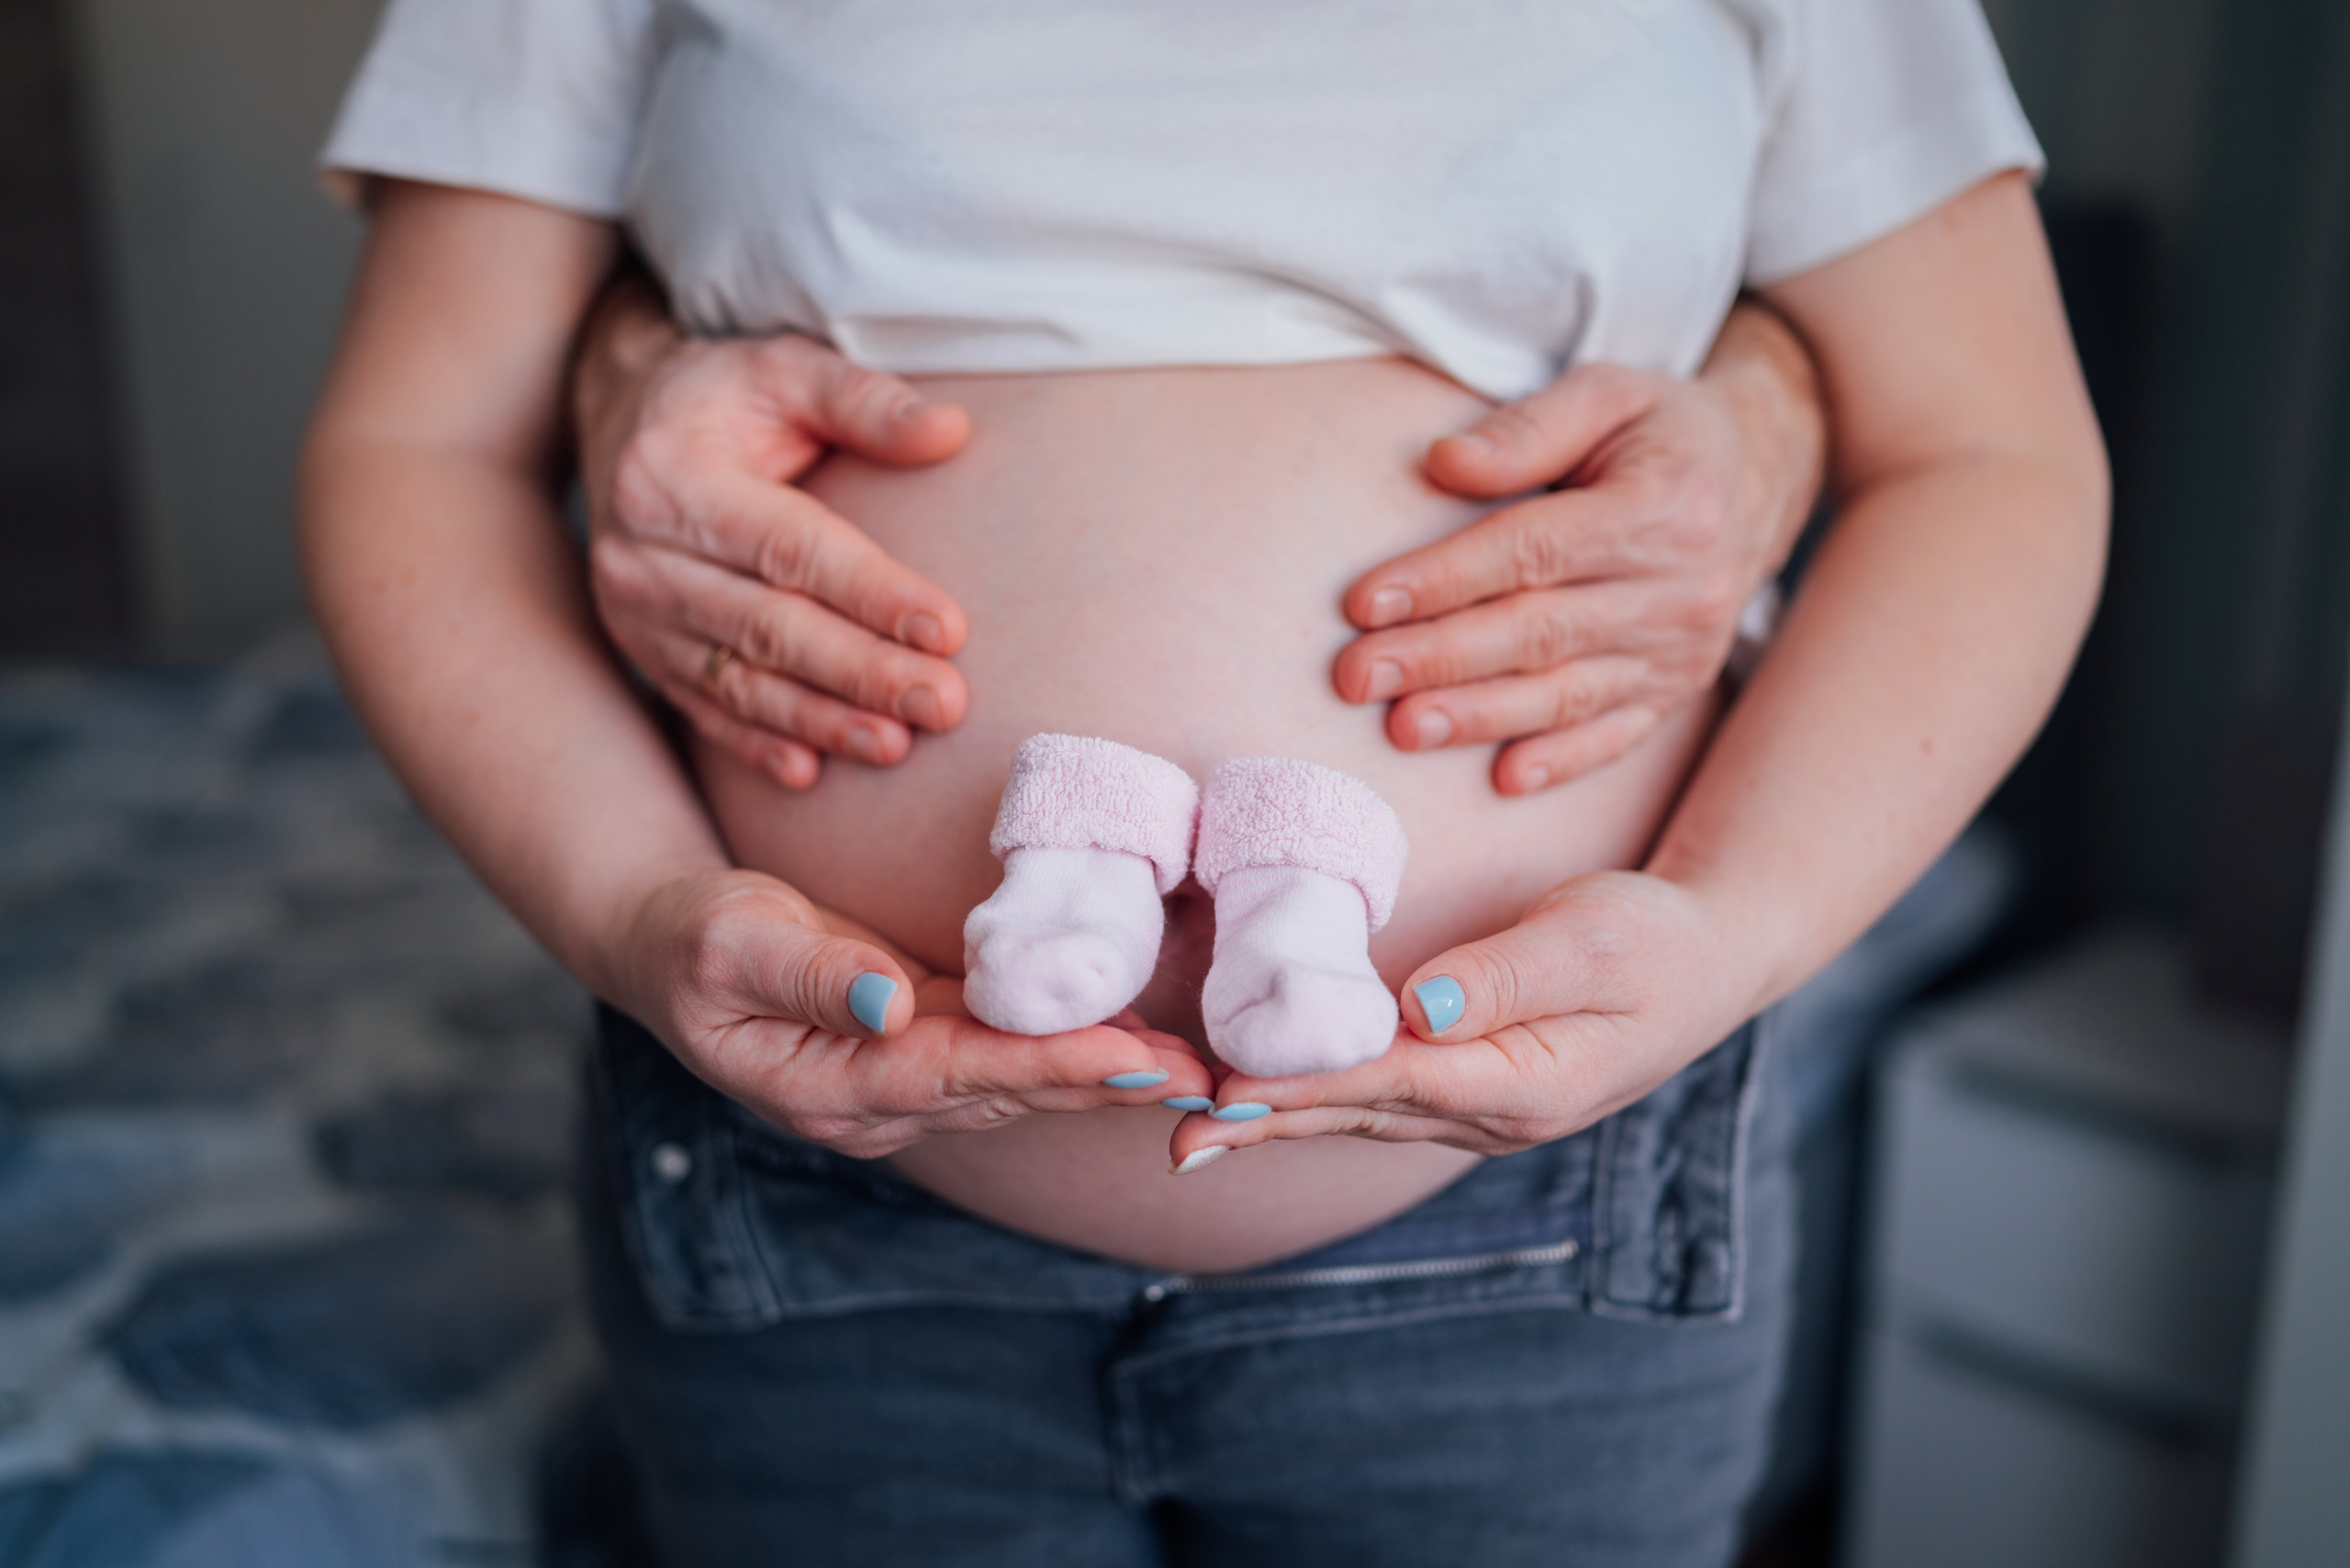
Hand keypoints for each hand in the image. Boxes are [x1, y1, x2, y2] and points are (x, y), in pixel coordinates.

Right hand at [574, 270, 974, 789]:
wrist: (624, 421)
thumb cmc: (725, 397)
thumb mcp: (783, 368)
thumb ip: (862, 398)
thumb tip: (950, 431)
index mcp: (675, 474)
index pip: (789, 546)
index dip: (870, 591)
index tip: (947, 628)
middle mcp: (642, 553)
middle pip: (769, 625)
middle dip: (862, 671)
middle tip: (945, 703)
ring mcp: (636, 614)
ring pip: (739, 680)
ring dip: (822, 719)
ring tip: (897, 744)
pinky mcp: (643, 654)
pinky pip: (704, 709)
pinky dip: (758, 744)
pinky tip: (812, 773)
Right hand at [616, 867, 1211, 1157]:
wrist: (669, 950)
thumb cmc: (689, 938)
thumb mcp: (728, 941)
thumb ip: (809, 973)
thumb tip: (890, 1003)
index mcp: (827, 1088)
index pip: (958, 1073)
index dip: (1048, 1063)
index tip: (1132, 1058)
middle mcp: (877, 1105)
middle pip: (1009, 1089)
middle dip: (1110, 1083)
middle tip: (1207, 1078)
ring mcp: (905, 1085)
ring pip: (1022, 1078)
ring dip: (1111, 1074)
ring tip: (1202, 1068)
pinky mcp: (925, 1047)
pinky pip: (1012, 1052)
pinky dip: (1079, 1045)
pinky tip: (1143, 1038)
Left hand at [1164, 871, 1762, 1165]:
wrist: (1707, 962)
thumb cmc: (1654, 941)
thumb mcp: (1595, 941)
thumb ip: (1507, 974)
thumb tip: (1422, 1009)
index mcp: (1527, 1086)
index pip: (1394, 1082)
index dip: (1309, 1082)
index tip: (1231, 1089)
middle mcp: (1493, 1116)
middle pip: (1362, 1114)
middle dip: (1269, 1123)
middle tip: (1178, 1137)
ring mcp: (1479, 1112)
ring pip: (1361, 1115)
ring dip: (1278, 1117)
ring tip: (1193, 1125)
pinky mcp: (1466, 1089)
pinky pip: (1376, 1098)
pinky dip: (1313, 1097)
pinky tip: (1259, 1097)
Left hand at [1333, 303, 1823, 794]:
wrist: (1761, 476)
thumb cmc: (1660, 430)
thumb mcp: (1607, 392)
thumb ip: (1528, 427)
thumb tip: (1443, 463)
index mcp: (1660, 507)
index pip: (1533, 550)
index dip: (1445, 578)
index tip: (1363, 602)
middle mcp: (1680, 589)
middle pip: (1540, 630)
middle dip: (1440, 657)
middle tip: (1356, 676)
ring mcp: (1682, 650)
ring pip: (1568, 692)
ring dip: (1481, 716)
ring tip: (1404, 727)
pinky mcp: (1678, 690)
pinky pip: (1617, 735)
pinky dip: (1562, 760)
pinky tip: (1504, 779)